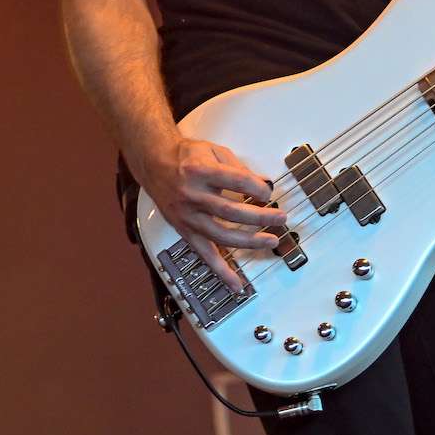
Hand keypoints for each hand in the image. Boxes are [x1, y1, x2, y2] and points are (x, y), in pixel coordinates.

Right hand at [140, 136, 279, 289]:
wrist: (154, 163)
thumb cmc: (185, 156)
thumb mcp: (213, 150)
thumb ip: (239, 168)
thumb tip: (264, 185)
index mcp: (200, 171)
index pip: (235, 181)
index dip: (256, 188)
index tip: (269, 192)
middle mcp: (192, 195)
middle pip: (230, 211)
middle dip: (260, 217)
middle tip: (280, 218)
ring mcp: (188, 216)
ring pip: (221, 235)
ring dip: (249, 241)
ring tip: (270, 241)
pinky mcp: (185, 230)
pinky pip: (205, 254)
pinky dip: (221, 271)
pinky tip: (237, 283)